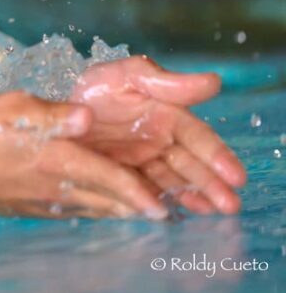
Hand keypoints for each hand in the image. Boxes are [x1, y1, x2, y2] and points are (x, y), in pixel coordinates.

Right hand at [0, 90, 169, 219]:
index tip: (164, 206)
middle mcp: (57, 183)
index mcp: (56, 157)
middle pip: (109, 199)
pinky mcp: (33, 205)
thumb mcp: (10, 109)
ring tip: (145, 213)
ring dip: (122, 211)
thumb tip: (87, 116)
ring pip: (94, 208)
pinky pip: (76, 210)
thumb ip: (50, 113)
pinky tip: (102, 209)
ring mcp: (45, 198)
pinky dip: (98, 211)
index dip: (138, 191)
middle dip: (139, 207)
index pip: (107, 177)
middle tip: (169, 213)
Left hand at [70, 55, 246, 214]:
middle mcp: (159, 143)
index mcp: (167, 116)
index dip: (216, 156)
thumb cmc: (96, 89)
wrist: (57, 115)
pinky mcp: (123, 180)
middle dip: (211, 185)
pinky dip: (159, 204)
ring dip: (192, 197)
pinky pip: (144, 194)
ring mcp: (142, 164)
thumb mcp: (125, 76)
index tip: (234, 176)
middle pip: (189, 165)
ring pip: (171, 182)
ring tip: (209, 213)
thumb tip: (213, 82)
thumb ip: (164, 81)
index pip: (197, 137)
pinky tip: (171, 215)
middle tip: (229, 205)